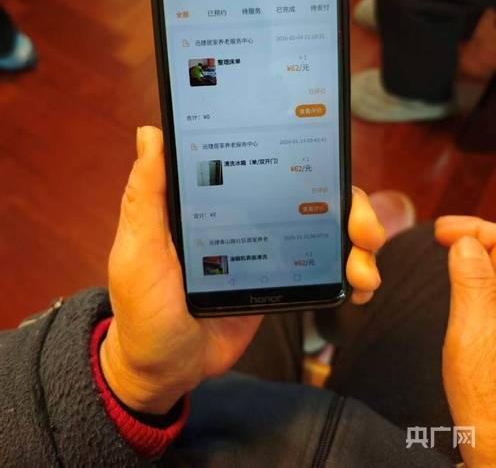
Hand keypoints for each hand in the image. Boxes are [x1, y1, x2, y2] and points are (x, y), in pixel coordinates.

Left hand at [100, 127, 384, 413]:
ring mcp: (269, 248)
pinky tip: (362, 287)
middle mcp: (248, 214)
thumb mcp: (138, 251)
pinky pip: (325, 267)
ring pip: (327, 228)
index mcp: (216, 199)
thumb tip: (150, 133)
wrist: (164, 371)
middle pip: (312, 194)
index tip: (334, 164)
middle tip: (365, 232)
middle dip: (351, 206)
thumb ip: (146, 195)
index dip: (308, 157)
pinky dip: (351, 273)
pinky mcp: (282, 280)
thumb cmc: (143, 309)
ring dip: (360, 243)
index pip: (269, 162)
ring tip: (365, 273)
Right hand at [435, 215, 495, 466]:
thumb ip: (473, 282)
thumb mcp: (472, 333)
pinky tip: (468, 276)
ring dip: (484, 255)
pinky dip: (488, 277)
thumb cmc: (490, 398)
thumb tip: (467, 243)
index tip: (444, 230)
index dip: (478, 229)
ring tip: (453, 248)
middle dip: (481, 238)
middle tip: (445, 235)